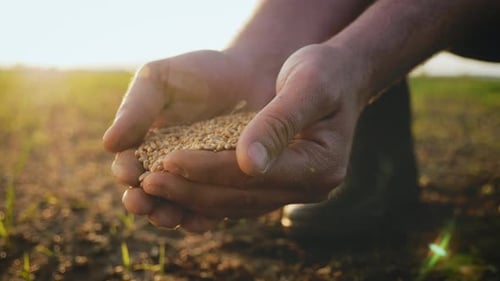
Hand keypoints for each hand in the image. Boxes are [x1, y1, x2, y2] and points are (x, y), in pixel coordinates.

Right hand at [103, 50, 273, 231]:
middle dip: (142, 202)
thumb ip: (136, 108)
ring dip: (169, 216)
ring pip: (177, 206)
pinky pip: (211, 209)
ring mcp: (196, 179)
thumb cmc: (198, 74)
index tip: (128, 174)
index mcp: (146, 144)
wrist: (248, 74)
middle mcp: (168, 167)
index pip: (130, 165)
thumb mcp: (160, 81)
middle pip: (149, 193)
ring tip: (171, 217)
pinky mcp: (223, 186)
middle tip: (142, 204)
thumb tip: (108, 144)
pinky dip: (204, 217)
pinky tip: (205, 220)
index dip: (126, 172)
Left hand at [140, 44, 369, 228]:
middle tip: (146, 182)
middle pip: (241, 196)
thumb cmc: (325, 72)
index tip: (168, 160)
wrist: (336, 76)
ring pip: (234, 203)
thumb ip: (278, 122)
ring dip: (190, 197)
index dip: (209, 169)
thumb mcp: (308, 84)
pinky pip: (235, 198)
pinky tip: (173, 188)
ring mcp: (292, 189)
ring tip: (149, 188)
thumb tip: (249, 163)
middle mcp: (308, 187)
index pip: (255, 175)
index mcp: (321, 165)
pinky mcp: (275, 184)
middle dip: (192, 189)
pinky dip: (203, 193)